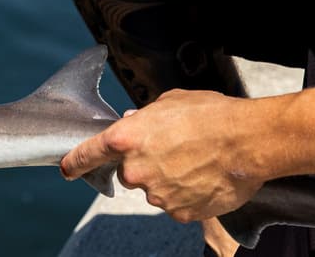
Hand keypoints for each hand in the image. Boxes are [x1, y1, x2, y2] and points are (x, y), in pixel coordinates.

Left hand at [60, 89, 264, 222]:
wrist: (248, 141)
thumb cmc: (210, 115)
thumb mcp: (168, 102)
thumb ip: (143, 117)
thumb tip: (133, 122)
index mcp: (125, 139)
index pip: (88, 154)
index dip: (75, 162)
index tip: (66, 169)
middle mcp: (135, 170)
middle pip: (129, 172)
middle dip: (145, 163)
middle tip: (174, 150)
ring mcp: (157, 195)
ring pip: (154, 188)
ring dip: (168, 178)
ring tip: (196, 161)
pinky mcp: (179, 212)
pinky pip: (176, 204)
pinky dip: (186, 194)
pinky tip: (204, 177)